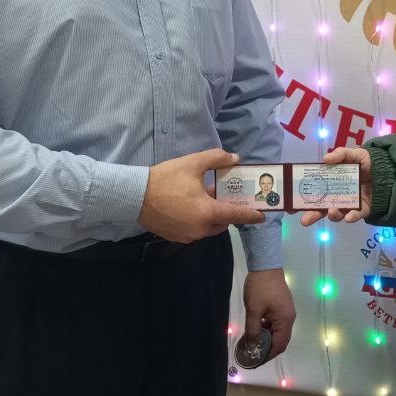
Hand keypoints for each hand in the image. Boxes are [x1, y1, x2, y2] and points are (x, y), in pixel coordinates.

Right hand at [138, 149, 265, 242]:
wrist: (134, 195)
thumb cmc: (165, 179)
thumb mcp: (193, 163)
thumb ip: (217, 159)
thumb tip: (235, 158)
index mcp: (207, 213)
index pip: (236, 215)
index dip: (251, 215)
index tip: (262, 216)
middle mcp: (200, 229)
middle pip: (222, 223)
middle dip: (226, 211)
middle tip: (223, 196)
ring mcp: (187, 236)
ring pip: (209, 228)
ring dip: (212, 216)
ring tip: (205, 198)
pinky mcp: (176, 237)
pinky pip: (195, 231)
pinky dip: (198, 221)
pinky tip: (190, 206)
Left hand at [243, 268, 295, 359]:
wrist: (266, 265)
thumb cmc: (260, 288)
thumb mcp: (253, 310)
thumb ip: (253, 330)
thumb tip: (252, 345)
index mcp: (285, 320)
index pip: (280, 345)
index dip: (269, 355)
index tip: (256, 361)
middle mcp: (289, 317)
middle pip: (281, 339)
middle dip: (268, 348)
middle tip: (254, 354)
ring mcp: (286, 311)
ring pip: (278, 331)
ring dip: (267, 338)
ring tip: (253, 343)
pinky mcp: (282, 306)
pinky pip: (276, 322)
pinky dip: (268, 329)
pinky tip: (257, 329)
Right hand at [298, 147, 370, 226]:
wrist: (388, 167)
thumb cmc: (366, 161)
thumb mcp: (353, 154)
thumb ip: (340, 155)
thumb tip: (325, 159)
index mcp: (332, 183)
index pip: (315, 192)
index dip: (304, 199)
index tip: (292, 206)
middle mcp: (339, 195)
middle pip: (323, 207)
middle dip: (313, 215)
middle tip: (304, 220)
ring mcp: (351, 203)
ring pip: (338, 213)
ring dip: (333, 215)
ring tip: (332, 211)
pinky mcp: (364, 208)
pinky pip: (357, 215)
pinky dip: (352, 217)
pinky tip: (349, 217)